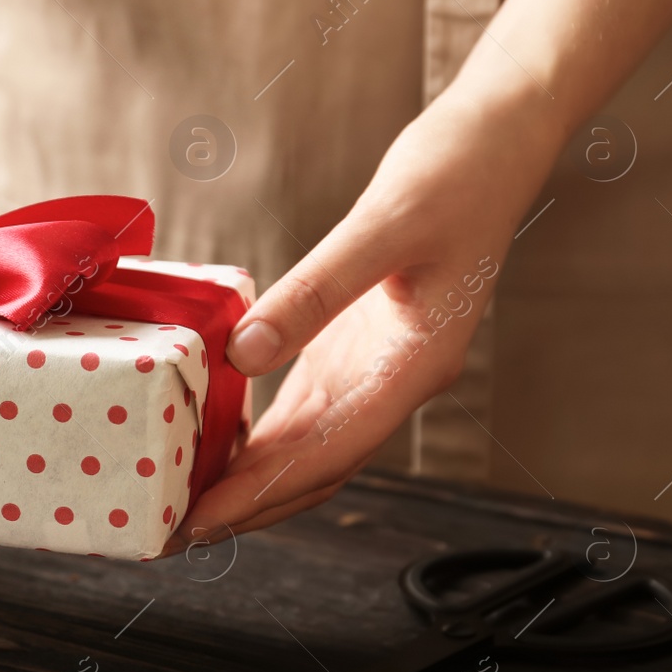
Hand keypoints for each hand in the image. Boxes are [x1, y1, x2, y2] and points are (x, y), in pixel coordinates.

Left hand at [170, 82, 562, 554]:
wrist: (496, 140)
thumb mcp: (381, 227)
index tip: (203, 521)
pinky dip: (263, 431)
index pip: (327, 454)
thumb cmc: (455, 176)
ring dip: (252, 478)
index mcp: (414, 366)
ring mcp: (378, 366)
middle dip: (248, 505)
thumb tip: (245, 353)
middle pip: (314, 467)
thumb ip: (314, 293)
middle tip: (175, 530)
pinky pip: (306, 406)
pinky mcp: (358, 343)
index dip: (261, 495)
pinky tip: (219, 440)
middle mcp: (396, 380)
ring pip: (308, 444)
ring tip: (187, 498)